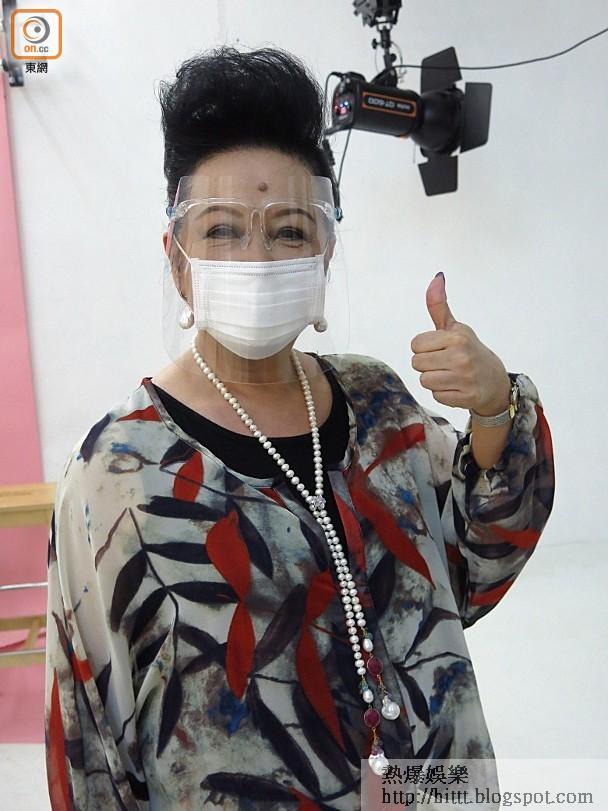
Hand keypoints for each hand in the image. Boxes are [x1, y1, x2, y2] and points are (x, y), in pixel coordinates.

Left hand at [410, 273, 510, 415]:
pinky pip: (436, 396)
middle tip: (445, 363)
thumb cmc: (468, 350)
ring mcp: (465, 378)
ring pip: (424, 381)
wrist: (494, 381)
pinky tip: (456, 387)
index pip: (415, 344)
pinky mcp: (466, 397)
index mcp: (457, 337)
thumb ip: (439, 305)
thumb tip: (436, 277)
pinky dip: (443, 393)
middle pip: (417, 363)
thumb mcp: (455, 328)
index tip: (439, 349)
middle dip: (427, 365)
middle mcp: (462, 356)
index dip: (424, 348)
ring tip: (450, 375)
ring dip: (434, 380)